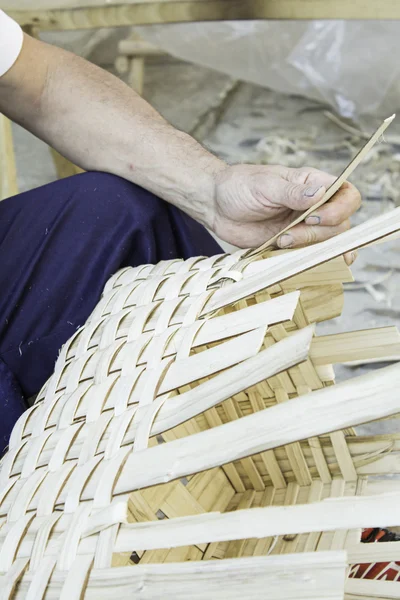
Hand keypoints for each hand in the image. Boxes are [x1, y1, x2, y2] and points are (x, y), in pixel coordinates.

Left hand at [212, 164, 360, 264]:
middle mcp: (314, 206)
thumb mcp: (265, 185)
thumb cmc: (239, 186)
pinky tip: (303, 263)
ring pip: (327, 243)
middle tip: (289, 233)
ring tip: (281, 241)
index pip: (347, 195)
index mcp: (313, 184)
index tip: (314, 216)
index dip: (340, 209)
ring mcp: (304, 227)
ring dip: (309, 246)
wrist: (216, 205)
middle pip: (341, 224)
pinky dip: (308, 261)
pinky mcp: (291, 244)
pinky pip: (309, 255)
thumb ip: (293, 193)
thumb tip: (321, 194)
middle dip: (318, 233)